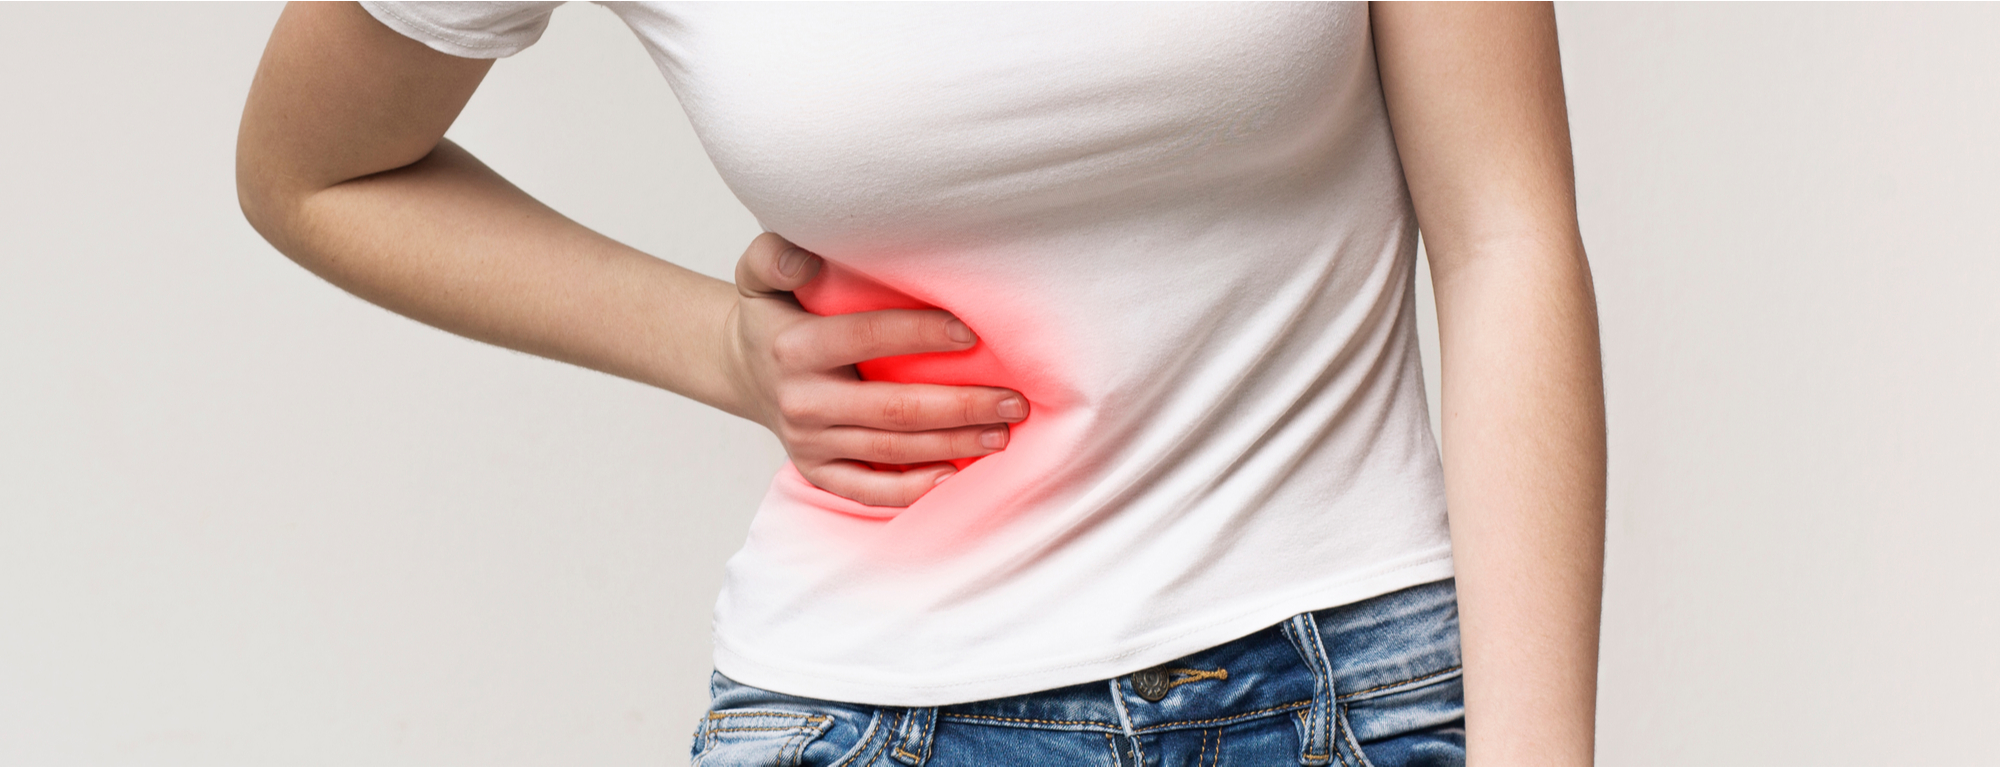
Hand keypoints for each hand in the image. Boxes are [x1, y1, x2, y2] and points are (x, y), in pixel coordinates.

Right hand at [722, 233, 1027, 506]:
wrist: (743, 370)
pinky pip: (868, 490)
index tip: (972, 333)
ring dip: (953, 445)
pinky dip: (912, 489)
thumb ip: (774, 255)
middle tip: (1014, 401)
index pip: (865, 337)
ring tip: (1001, 433)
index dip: (920, 334)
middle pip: (893, 408)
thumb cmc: (773, 315)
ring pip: (891, 450)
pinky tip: (954, 475)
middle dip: (961, 406)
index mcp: (793, 347)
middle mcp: (801, 400)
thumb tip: (806, 258)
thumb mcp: (758, 274)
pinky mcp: (815, 472)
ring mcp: (808, 443)